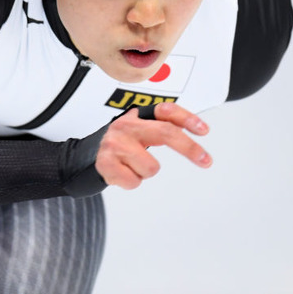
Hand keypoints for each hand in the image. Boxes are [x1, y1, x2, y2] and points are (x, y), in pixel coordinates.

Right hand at [95, 102, 210, 189]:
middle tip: (205, 160)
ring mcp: (115, 143)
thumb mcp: (140, 131)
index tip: (204, 130)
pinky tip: (122, 173)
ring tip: (133, 166)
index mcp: (137, 116)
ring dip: (145, 172)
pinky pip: (134, 181)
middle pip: (165, 132)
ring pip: (151, 167)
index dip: (186, 118)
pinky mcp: (106, 162)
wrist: (87, 157)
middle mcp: (126, 126)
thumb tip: (197, 131)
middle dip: (189, 147)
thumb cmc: (121, 145)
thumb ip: (162, 128)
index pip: (165, 111)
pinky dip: (132, 182)